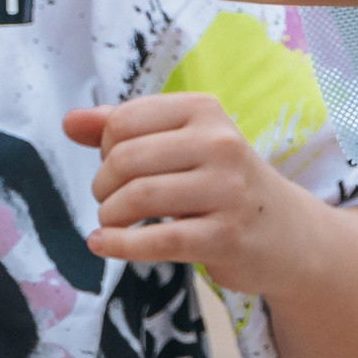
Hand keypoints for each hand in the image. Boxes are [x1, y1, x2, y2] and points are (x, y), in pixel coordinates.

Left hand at [67, 94, 325, 296]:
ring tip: (114, 223)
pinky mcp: (225, 236)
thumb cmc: (223, 182)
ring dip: (109, 216)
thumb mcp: (183, 143)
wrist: (288, 233)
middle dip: (103, 186)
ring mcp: (227, 190)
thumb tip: (70, 121)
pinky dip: (119, 246)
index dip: (105, 148)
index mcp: (205, 110)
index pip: (124, 121)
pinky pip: (155, 240)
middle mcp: (220, 143)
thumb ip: (125, 128)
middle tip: (112, 201)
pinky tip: (106, 245)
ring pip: (137, 198)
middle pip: (125, 159)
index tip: (119, 167)